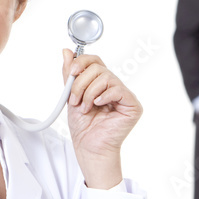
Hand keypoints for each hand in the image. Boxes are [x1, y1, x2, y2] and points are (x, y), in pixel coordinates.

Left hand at [61, 49, 141, 188]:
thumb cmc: (83, 126)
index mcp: (100, 83)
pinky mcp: (132, 105)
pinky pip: (117, 89)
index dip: (82, 61)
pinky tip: (99, 106)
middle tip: (75, 100)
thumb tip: (67, 51)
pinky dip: (103, 96)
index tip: (71, 71)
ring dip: (89, 93)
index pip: (95, 61)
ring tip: (85, 108)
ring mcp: (124, 95)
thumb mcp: (71, 96)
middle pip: (98, 68)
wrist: (89, 147)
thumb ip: (70, 75)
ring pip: (105, 77)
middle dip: (80, 83)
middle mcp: (114, 86)